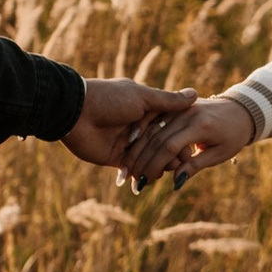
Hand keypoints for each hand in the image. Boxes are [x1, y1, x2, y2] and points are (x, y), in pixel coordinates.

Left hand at [63, 77, 194, 169]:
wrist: (76, 112)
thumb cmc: (109, 99)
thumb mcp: (142, 98)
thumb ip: (168, 101)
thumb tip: (195, 93)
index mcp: (144, 109)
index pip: (169, 126)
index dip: (179, 137)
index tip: (191, 147)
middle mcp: (137, 126)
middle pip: (160, 143)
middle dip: (172, 154)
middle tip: (183, 162)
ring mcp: (126, 143)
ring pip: (149, 157)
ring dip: (158, 165)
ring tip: (168, 171)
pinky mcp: (115, 157)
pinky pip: (133, 168)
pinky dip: (142, 173)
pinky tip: (152, 178)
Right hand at [135, 94, 259, 187]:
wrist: (240, 110)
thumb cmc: (233, 136)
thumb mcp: (219, 154)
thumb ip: (195, 165)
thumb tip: (175, 182)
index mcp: (200, 125)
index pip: (171, 146)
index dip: (155, 165)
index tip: (145, 181)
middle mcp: (187, 113)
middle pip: (157, 137)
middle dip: (142, 160)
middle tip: (131, 179)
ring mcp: (179, 108)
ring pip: (151, 128)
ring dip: (137, 149)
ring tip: (126, 168)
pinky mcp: (174, 106)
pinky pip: (153, 119)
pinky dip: (140, 132)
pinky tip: (128, 146)